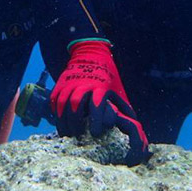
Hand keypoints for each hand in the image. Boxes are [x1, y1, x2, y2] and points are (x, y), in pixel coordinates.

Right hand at [50, 40, 150, 165]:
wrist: (91, 53)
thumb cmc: (108, 77)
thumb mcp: (118, 89)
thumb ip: (124, 108)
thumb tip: (136, 127)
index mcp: (101, 87)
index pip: (97, 104)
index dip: (95, 120)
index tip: (95, 134)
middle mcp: (84, 84)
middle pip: (76, 105)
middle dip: (75, 123)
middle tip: (77, 137)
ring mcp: (71, 82)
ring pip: (63, 103)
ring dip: (64, 120)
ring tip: (67, 133)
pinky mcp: (61, 82)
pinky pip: (55, 99)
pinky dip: (56, 112)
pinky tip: (60, 122)